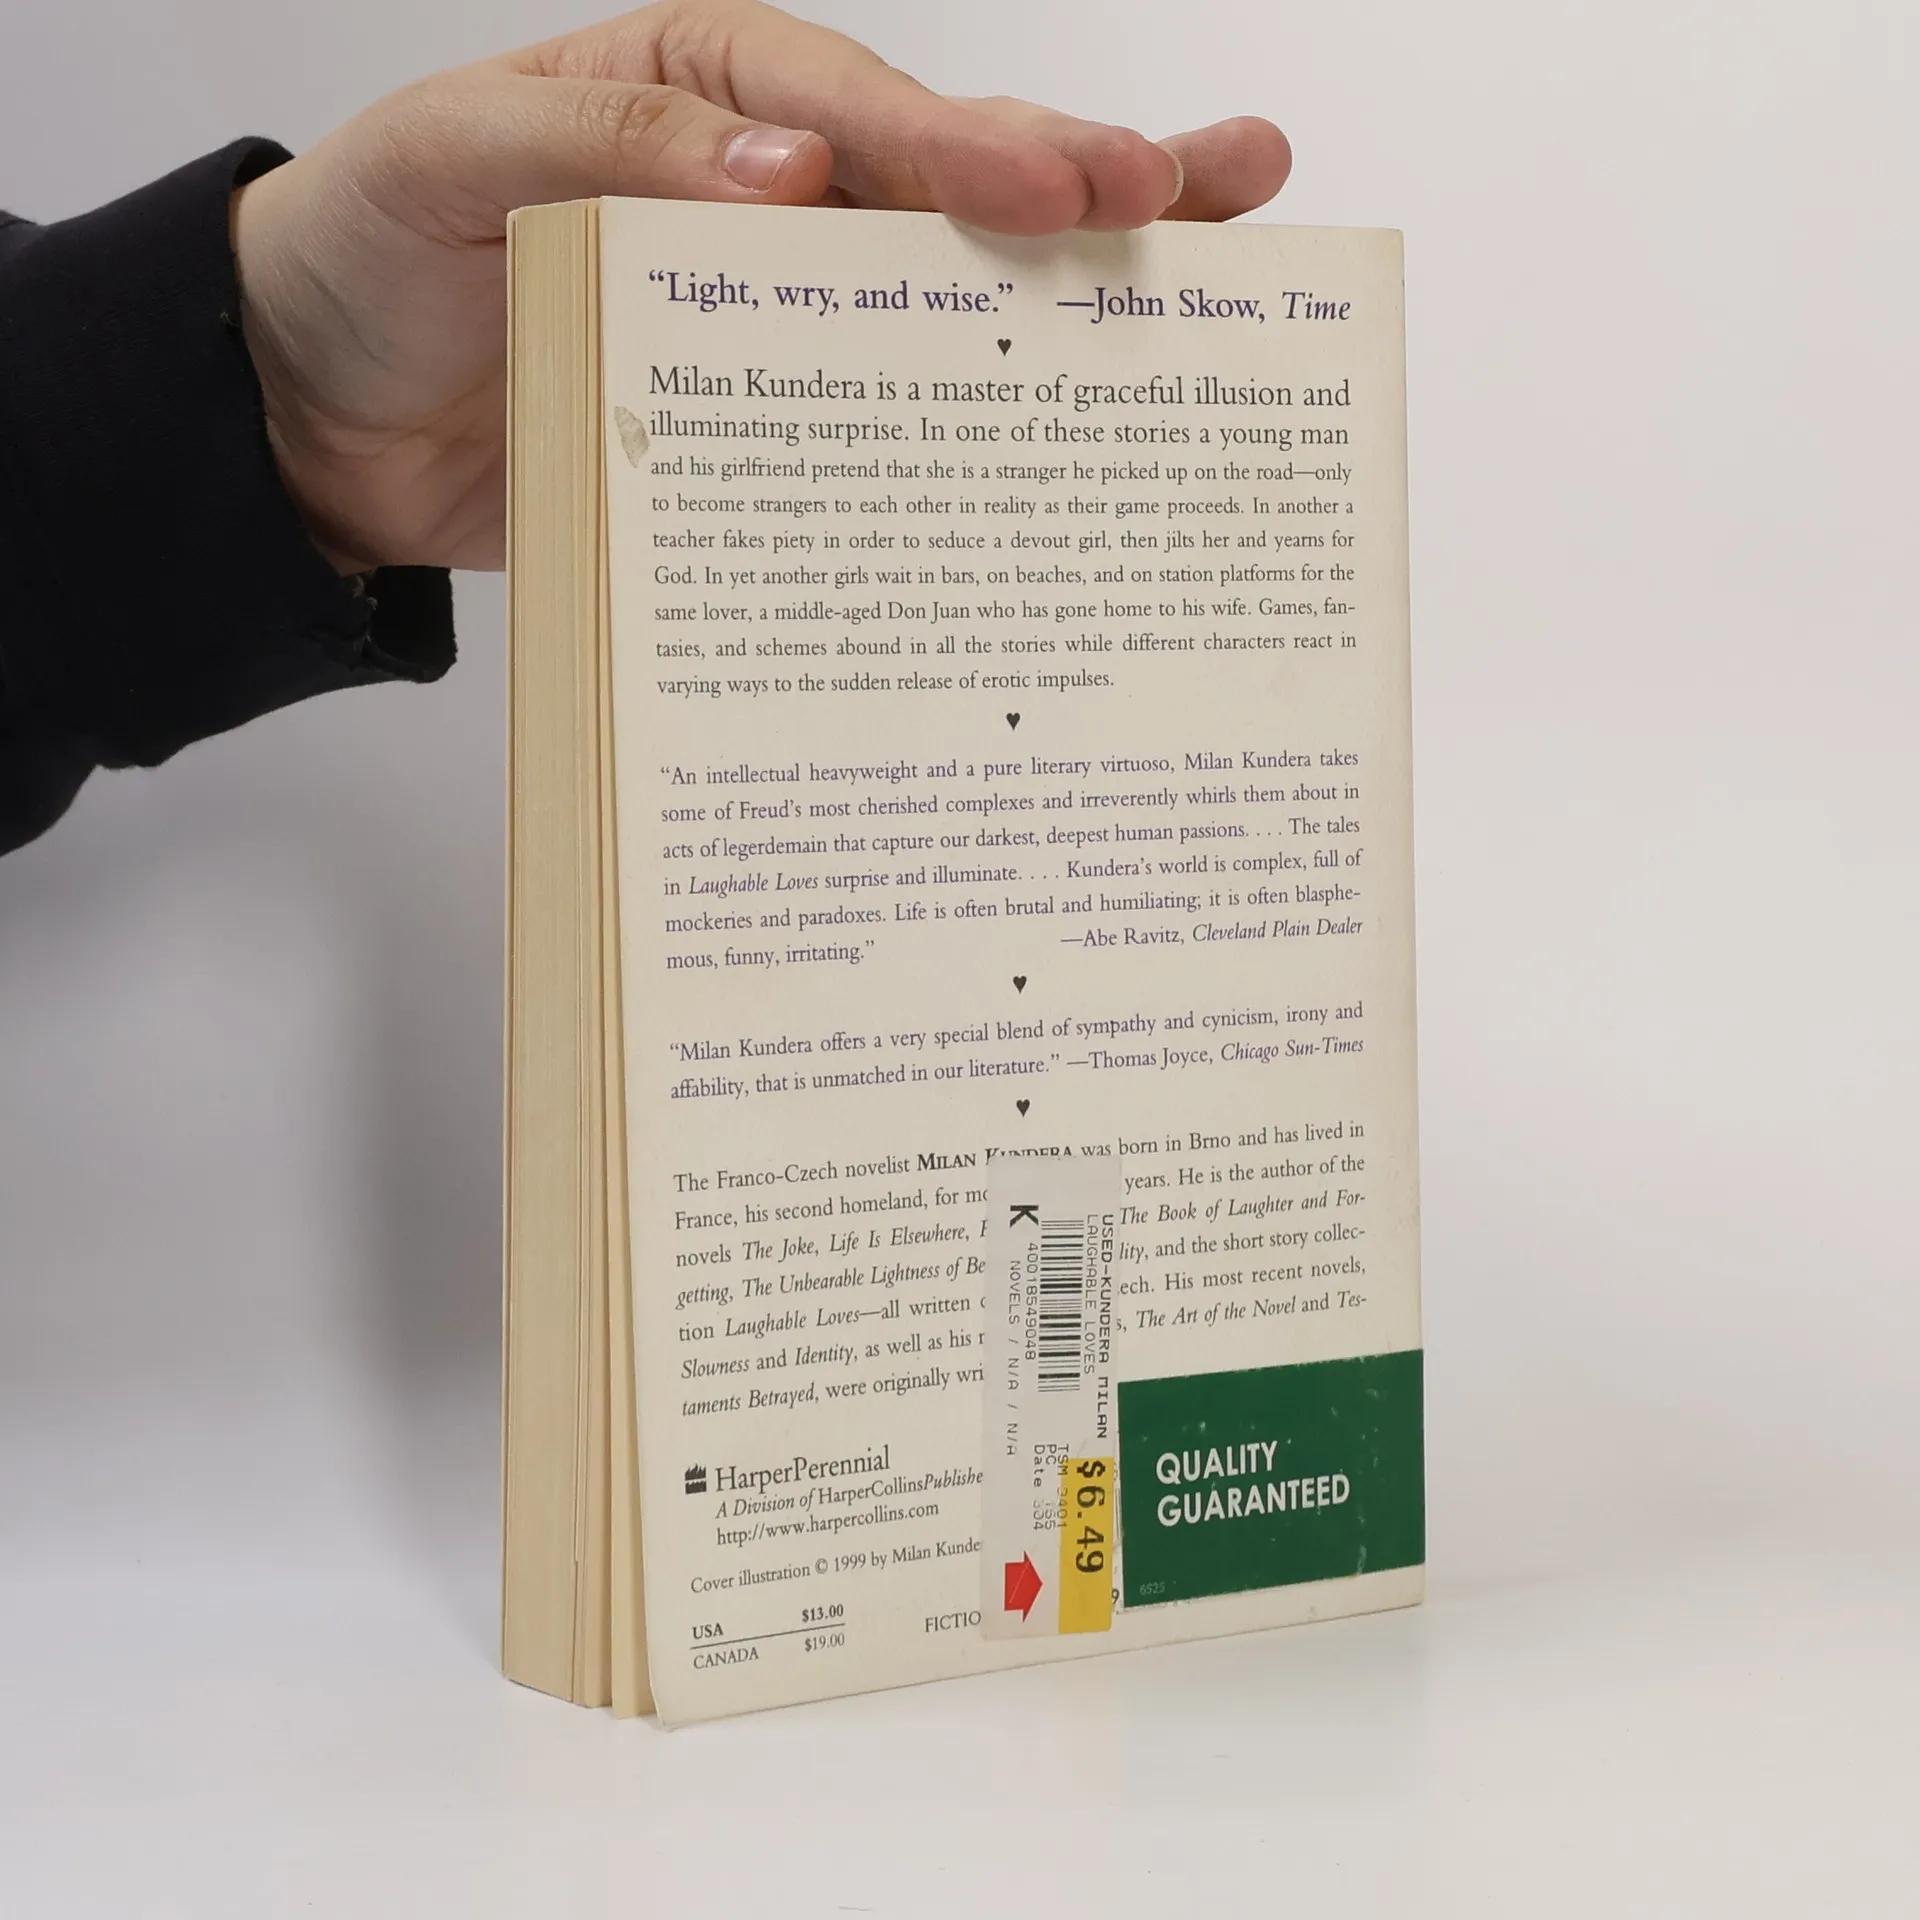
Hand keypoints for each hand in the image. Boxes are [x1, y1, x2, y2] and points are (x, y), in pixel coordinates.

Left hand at [233, 0, 1291, 573]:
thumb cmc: (362, 260)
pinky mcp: (765, 421)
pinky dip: (974, 423)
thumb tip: (788, 171)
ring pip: (942, 291)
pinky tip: (1069, 422)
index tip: (1071, 188)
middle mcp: (759, 191)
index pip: (854, 106)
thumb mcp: (448, 162)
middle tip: (1207, 188)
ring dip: (1071, 287)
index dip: (967, 145)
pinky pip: (881, 415)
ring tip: (1210, 261)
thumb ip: (607, 147)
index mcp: (698, 91)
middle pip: (941, 177)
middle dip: (1078, 179)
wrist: (312, 426)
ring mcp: (773, 311)